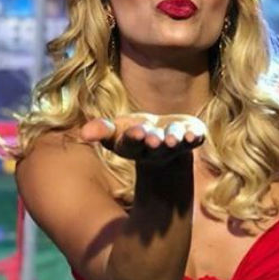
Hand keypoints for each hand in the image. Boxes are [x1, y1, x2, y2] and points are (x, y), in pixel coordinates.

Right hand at [79, 113, 205, 163]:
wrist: (163, 139)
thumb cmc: (133, 133)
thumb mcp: (115, 130)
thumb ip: (101, 130)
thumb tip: (84, 133)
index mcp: (133, 147)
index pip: (131, 144)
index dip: (134, 138)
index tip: (137, 132)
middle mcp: (154, 150)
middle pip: (154, 146)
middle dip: (154, 142)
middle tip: (154, 140)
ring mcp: (174, 145)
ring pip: (174, 143)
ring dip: (173, 140)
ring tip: (171, 139)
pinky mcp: (192, 139)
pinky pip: (194, 139)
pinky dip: (194, 137)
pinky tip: (195, 136)